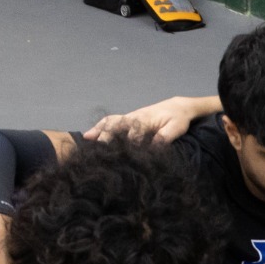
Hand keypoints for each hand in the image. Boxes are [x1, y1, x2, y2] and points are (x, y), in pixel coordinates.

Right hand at [86, 97, 200, 143]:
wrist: (178, 107)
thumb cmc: (178, 119)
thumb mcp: (176, 128)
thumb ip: (165, 137)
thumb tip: (154, 147)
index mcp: (145, 120)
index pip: (132, 133)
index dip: (126, 144)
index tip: (120, 156)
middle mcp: (134, 117)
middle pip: (116, 126)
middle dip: (106, 137)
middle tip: (97, 151)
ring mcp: (129, 118)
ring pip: (110, 123)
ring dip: (98, 131)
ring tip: (86, 140)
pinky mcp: (127, 120)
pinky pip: (110, 122)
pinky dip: (99, 127)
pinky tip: (89, 136)